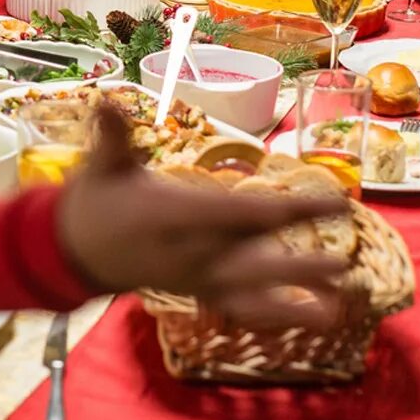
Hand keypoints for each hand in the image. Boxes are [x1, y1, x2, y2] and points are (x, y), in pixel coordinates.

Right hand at [58, 106, 349, 328]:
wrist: (74, 251)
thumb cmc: (97, 200)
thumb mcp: (103, 164)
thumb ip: (113, 136)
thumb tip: (106, 101)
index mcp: (178, 218)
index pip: (242, 215)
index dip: (289, 210)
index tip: (331, 202)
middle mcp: (193, 254)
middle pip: (256, 258)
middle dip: (301, 262)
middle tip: (345, 260)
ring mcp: (197, 277)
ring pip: (254, 291)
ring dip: (297, 295)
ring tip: (340, 301)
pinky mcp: (199, 290)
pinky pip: (244, 308)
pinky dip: (279, 315)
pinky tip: (318, 318)